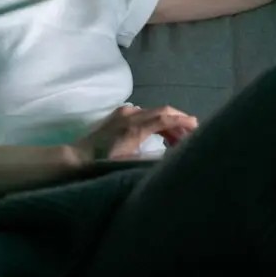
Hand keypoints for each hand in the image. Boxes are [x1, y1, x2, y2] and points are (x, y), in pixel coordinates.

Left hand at [69, 105, 198, 163]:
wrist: (77, 159)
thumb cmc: (104, 165)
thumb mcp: (131, 164)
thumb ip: (153, 158)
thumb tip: (173, 157)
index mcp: (135, 127)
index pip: (165, 118)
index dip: (183, 121)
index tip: (197, 126)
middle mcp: (130, 115)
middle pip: (161, 111)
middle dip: (178, 120)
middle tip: (192, 134)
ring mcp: (123, 114)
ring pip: (152, 113)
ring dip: (167, 123)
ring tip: (178, 140)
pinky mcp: (117, 117)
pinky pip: (142, 115)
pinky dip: (155, 122)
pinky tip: (159, 136)